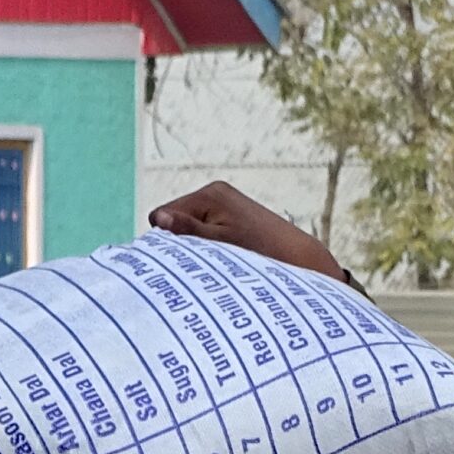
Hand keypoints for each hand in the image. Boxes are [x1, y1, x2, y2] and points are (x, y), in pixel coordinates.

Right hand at [147, 182, 348, 282]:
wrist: (295, 257)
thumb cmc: (258, 252)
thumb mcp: (218, 245)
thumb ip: (188, 231)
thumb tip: (159, 219)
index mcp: (210, 194)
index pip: (162, 215)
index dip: (165, 239)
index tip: (183, 257)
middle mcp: (215, 192)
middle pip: (173, 219)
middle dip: (178, 241)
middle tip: (199, 261)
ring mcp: (223, 201)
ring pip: (187, 226)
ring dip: (192, 245)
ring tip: (212, 259)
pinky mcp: (229, 213)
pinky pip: (202, 228)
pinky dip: (204, 244)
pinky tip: (219, 255)